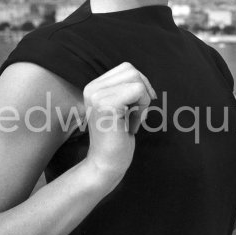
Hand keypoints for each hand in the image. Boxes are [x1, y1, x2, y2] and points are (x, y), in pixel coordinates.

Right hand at [82, 62, 155, 181]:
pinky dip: (142, 108)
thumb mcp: (121, 107)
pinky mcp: (106, 104)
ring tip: (131, 120)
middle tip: (135, 116)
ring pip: (136, 79)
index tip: (135, 109)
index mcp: (94, 86)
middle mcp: (92, 88)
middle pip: (132, 71)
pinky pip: (139, 91)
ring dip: (143, 101)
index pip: (126, 69)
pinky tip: (131, 126)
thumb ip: (125, 89)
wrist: (106, 166)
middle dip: (142, 92)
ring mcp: (97, 95)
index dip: (139, 86)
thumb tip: (143, 78)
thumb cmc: (118, 138)